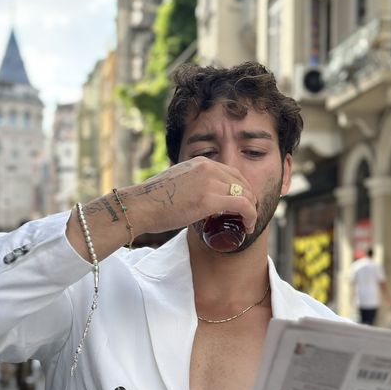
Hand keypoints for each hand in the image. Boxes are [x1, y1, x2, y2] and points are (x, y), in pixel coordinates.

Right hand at [136, 156, 257, 234]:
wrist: (139, 207)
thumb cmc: (153, 202)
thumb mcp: (176, 185)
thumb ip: (190, 186)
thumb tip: (194, 200)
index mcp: (200, 162)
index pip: (232, 173)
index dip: (242, 190)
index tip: (242, 206)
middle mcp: (207, 167)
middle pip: (242, 182)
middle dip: (249, 200)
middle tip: (247, 217)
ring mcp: (210, 182)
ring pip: (245, 194)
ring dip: (251, 210)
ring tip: (248, 224)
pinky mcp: (210, 199)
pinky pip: (243, 205)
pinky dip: (251, 216)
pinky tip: (249, 226)